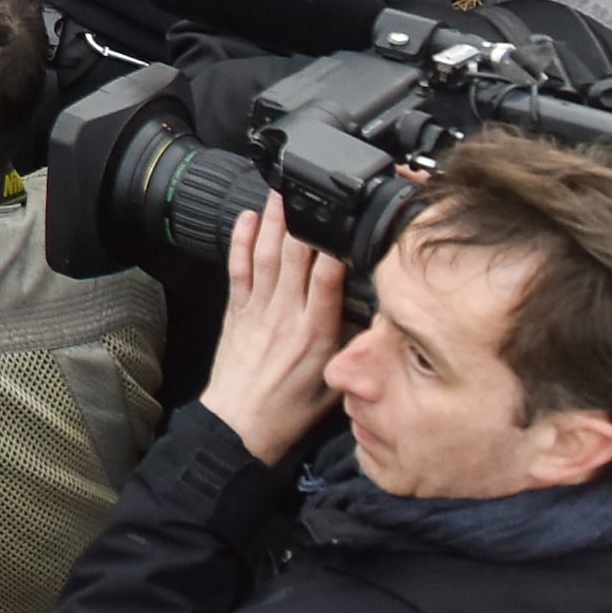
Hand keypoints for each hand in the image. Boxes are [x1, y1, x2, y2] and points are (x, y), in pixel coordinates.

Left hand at [196, 204, 348, 462]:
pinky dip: (242, 242)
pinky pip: (239, 270)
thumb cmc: (291, 410)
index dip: (334, 248)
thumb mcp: (337, 385)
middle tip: (307, 187)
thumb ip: (353, 347)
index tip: (343, 221)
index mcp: (317, 334)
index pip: (327, 281)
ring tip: (280, 191)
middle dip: (302, 220)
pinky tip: (247, 219)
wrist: (241, 425)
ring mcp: (258, 311)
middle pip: (295, 259)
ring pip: (267, 256)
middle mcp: (286, 316)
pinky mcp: (236, 312)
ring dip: (274, 221)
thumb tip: (374, 317)